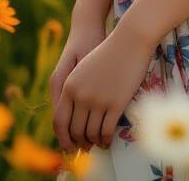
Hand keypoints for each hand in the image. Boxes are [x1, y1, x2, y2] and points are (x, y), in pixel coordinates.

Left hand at [53, 22, 156, 153]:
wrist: (130, 40)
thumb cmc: (108, 52)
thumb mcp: (83, 69)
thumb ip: (75, 90)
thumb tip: (73, 116)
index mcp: (69, 86)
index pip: (59, 121)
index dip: (62, 137)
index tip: (68, 145)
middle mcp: (80, 95)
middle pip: (75, 131)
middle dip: (79, 143)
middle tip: (85, 148)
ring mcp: (98, 100)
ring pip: (91, 133)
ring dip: (93, 142)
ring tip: (98, 144)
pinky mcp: (116, 103)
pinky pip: (107, 131)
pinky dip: (106, 140)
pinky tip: (108, 140)